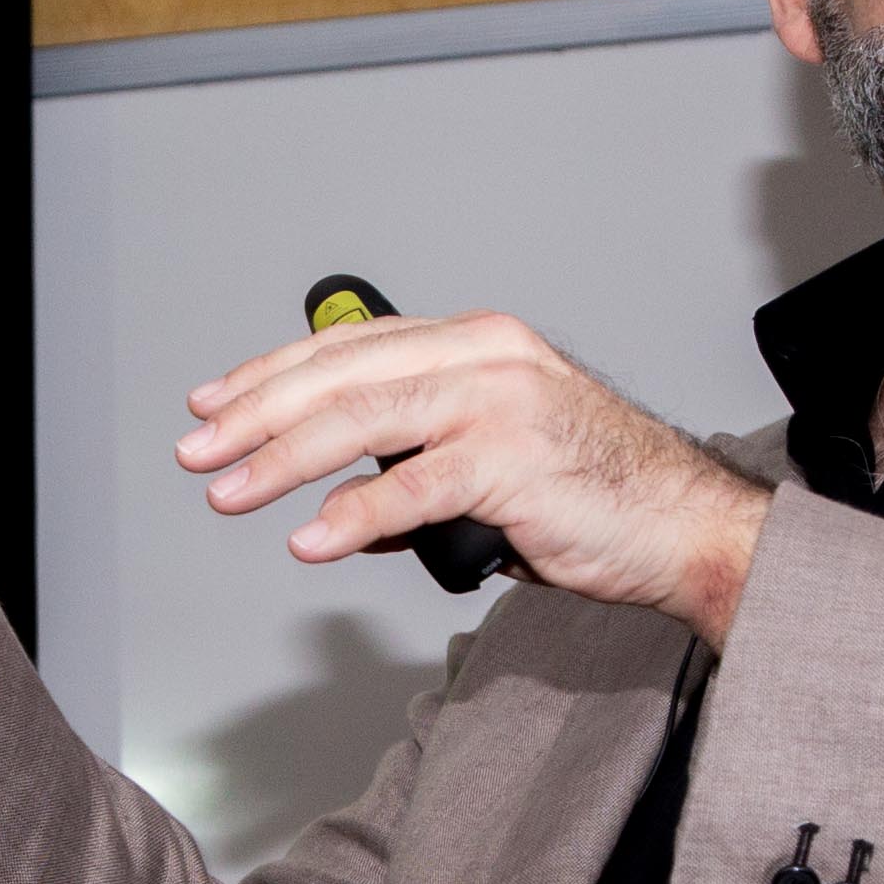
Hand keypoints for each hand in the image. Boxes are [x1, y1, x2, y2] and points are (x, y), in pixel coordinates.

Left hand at [177, 309, 770, 641]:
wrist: (685, 525)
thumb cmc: (596, 497)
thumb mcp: (492, 467)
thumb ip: (418, 474)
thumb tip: (343, 515)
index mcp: (477, 342)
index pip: (351, 348)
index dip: (273, 375)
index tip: (214, 404)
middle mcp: (485, 355)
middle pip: (342, 377)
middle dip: (256, 416)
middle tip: (198, 451)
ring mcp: (500, 402)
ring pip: (363, 420)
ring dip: (282, 460)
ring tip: (229, 493)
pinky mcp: (513, 459)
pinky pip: (412, 486)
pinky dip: (353, 515)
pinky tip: (311, 540)